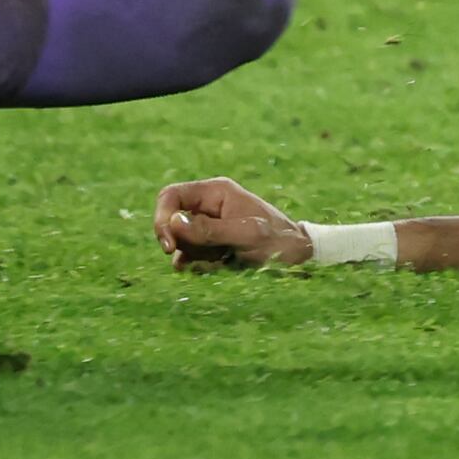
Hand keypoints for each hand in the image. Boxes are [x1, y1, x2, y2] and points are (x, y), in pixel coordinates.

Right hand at [155, 176, 313, 271]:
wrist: (297, 255)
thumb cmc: (277, 240)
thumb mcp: (246, 234)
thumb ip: (210, 229)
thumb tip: (173, 223)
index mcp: (216, 191)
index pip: (171, 196)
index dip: (162, 218)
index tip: (169, 245)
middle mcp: (209, 204)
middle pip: (171, 220)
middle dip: (180, 242)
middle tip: (200, 259)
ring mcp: (209, 223)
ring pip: (180, 240)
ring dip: (193, 255)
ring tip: (221, 260)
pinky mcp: (211, 242)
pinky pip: (190, 253)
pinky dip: (197, 264)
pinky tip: (218, 266)